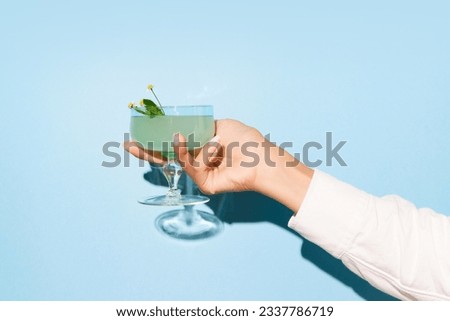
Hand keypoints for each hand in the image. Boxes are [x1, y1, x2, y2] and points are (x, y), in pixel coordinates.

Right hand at [125, 119, 312, 211]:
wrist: (261, 158)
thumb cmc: (246, 141)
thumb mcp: (221, 125)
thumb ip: (201, 126)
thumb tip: (185, 128)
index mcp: (203, 146)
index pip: (176, 143)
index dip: (159, 138)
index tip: (142, 130)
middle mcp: (200, 159)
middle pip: (168, 156)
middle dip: (148, 150)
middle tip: (129, 144)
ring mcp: (201, 172)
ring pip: (175, 161)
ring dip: (165, 150)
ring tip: (151, 142)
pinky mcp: (205, 183)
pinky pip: (188, 167)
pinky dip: (183, 154)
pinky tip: (179, 141)